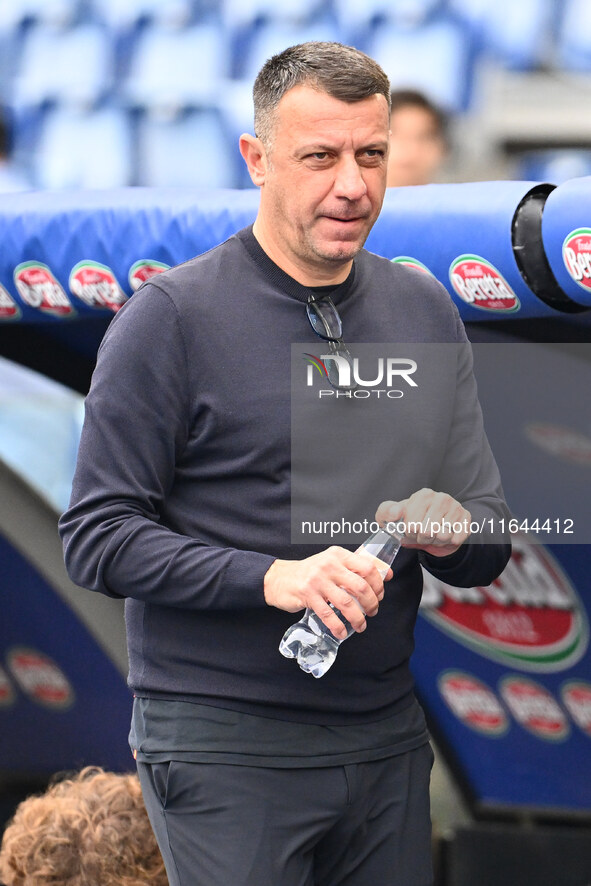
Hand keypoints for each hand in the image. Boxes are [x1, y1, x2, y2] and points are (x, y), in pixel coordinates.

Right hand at [264, 546, 391, 638]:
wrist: (279, 578)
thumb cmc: (310, 572)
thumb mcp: (332, 562)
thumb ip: (355, 567)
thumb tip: (387, 573)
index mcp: (338, 555)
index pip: (367, 567)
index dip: (378, 584)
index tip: (380, 595)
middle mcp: (329, 565)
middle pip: (360, 586)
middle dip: (371, 603)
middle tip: (373, 611)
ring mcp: (317, 580)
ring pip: (346, 602)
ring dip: (358, 618)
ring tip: (361, 625)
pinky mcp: (307, 595)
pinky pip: (328, 614)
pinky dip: (338, 626)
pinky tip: (342, 632)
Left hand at [376, 489, 470, 556]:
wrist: (430, 533)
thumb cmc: (410, 523)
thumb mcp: (391, 518)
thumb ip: (387, 512)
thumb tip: (397, 512)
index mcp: (423, 495)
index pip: (412, 523)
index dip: (410, 532)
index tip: (410, 528)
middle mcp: (441, 497)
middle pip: (428, 530)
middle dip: (423, 538)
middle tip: (422, 533)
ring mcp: (456, 507)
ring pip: (443, 536)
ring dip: (436, 540)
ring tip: (433, 534)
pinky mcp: (466, 518)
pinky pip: (456, 538)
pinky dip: (449, 542)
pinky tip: (445, 535)